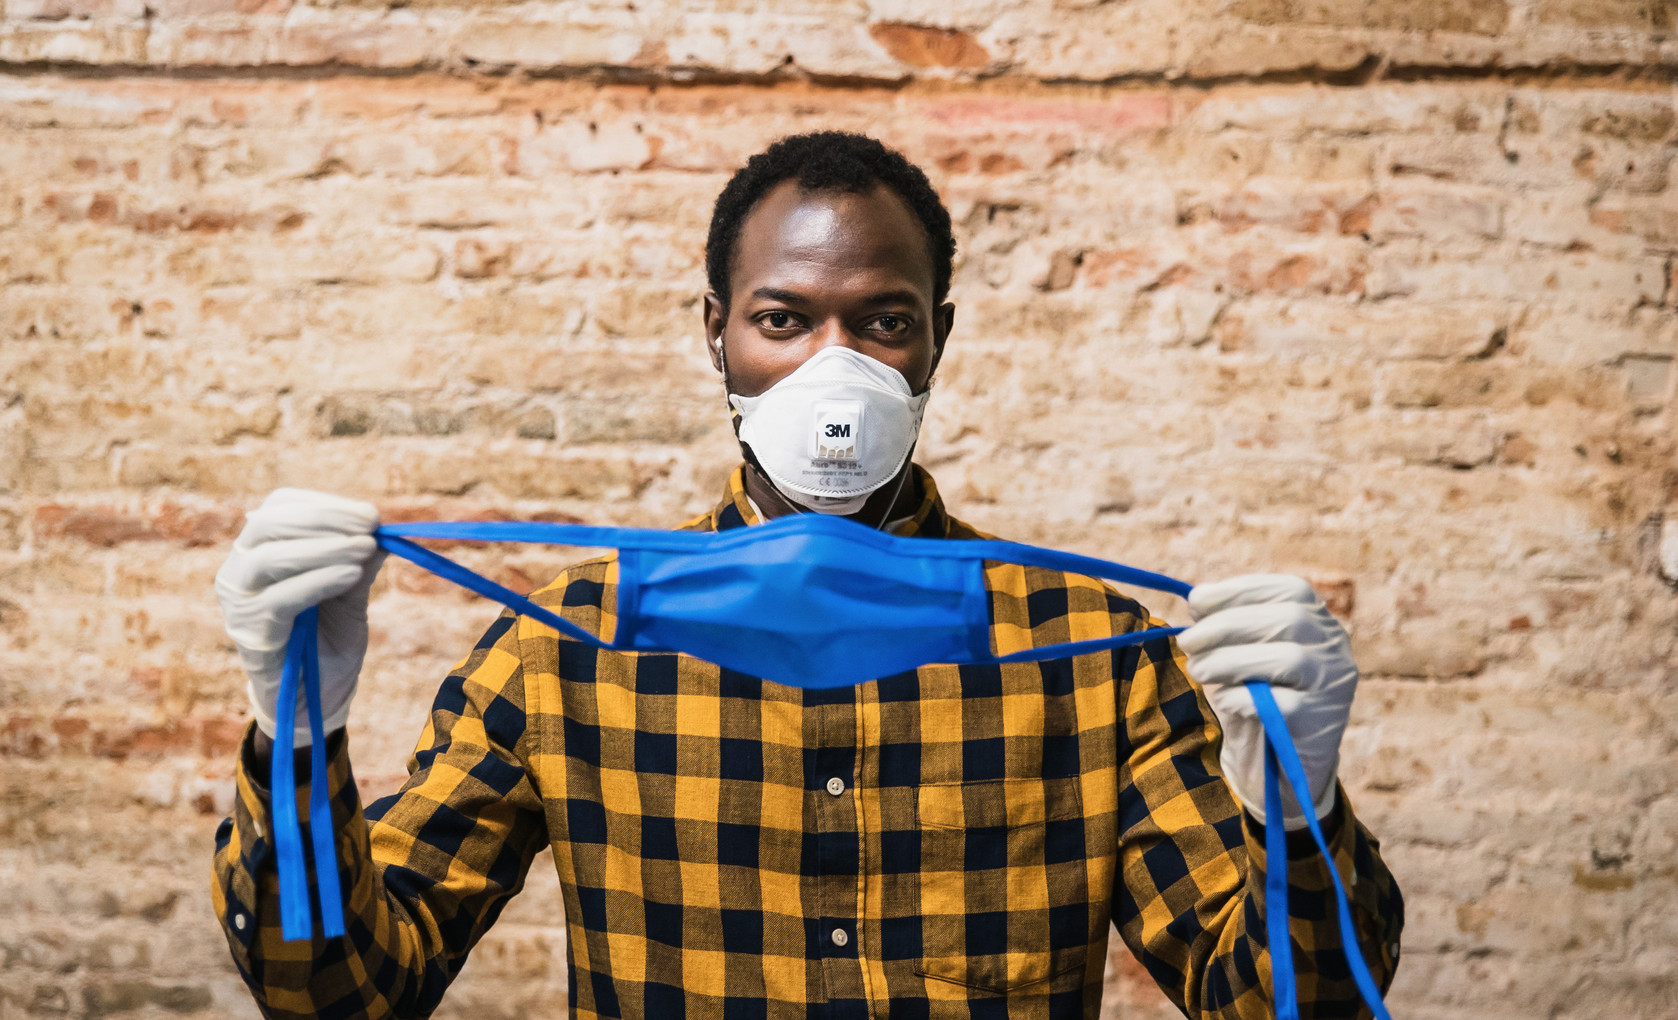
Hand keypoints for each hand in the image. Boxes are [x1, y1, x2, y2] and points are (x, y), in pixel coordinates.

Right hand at [215, 489, 384, 742]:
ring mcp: (238, 603)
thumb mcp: (350, 592)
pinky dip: (318, 580)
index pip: (279, 508)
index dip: (323, 505)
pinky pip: (279, 599)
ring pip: (269, 559)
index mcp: (259, 550)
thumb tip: (384, 528)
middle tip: (371, 524)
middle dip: (324, 520)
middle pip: (268, 525)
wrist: (315, 701)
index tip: (369, 513)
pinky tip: (352, 574)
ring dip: (323, 548)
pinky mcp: (249, 634)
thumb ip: (359, 561)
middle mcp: (239, 571)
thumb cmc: (327, 640)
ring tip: (366, 547)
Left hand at [1177, 575, 1357, 828]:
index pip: (1291, 589)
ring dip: (1231, 660)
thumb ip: (1229, 627)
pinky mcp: (1322, 723)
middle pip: (1288, 619)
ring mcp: (1334, 686)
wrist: (1280, 763)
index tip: (1196, 600)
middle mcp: (1335, 648)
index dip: (1241, 590)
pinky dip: (1246, 698)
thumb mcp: (1245, 655)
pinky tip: (1225, 700)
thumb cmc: (1258, 697)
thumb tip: (1197, 599)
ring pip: (1289, 659)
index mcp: (1319, 621)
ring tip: (1197, 670)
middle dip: (1227, 626)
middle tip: (1187, 641)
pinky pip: (1286, 704)